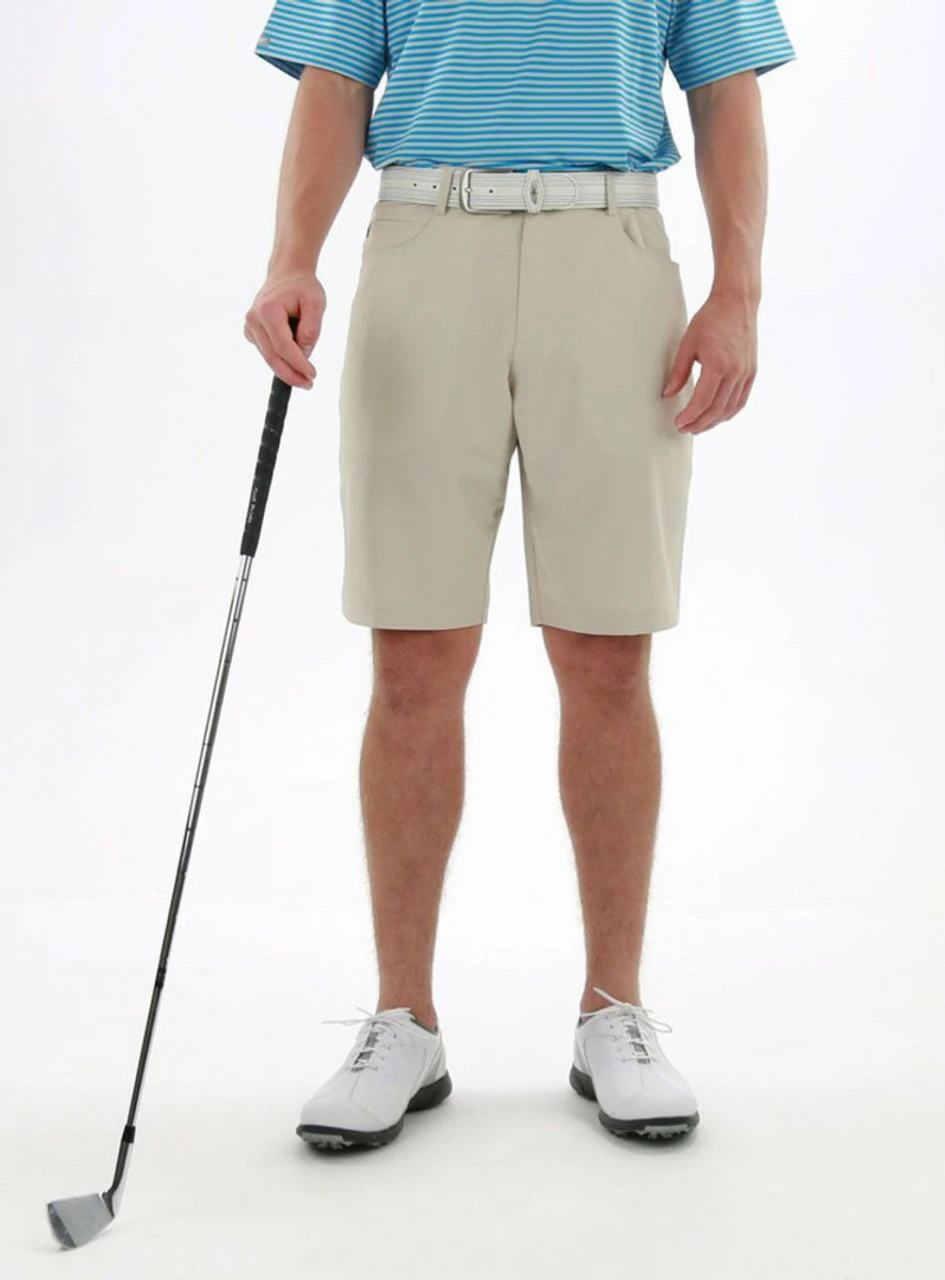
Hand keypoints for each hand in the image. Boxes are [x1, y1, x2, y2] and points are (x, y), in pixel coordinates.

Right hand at [244, 273, 326, 388]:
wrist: (287, 275)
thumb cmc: (302, 287)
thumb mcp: (316, 303)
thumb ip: (311, 328)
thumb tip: (304, 352)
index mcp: (268, 310)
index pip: (283, 346)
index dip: (298, 364)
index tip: (312, 375)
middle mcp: (254, 319)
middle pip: (273, 357)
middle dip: (291, 374)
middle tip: (308, 384)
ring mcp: (250, 327)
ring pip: (269, 357)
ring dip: (287, 369)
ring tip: (306, 374)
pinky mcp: (251, 333)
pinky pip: (268, 353)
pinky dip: (281, 360)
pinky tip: (294, 358)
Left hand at [662, 291, 757, 433]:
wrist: (737, 303)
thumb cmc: (711, 319)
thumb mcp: (688, 343)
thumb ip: (678, 371)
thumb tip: (667, 394)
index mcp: (718, 365)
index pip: (702, 401)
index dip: (689, 416)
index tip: (678, 423)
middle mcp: (735, 372)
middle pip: (716, 410)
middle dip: (699, 424)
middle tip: (685, 429)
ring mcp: (746, 373)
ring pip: (729, 409)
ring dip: (713, 422)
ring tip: (698, 427)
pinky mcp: (751, 372)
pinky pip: (740, 400)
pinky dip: (728, 412)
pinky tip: (716, 417)